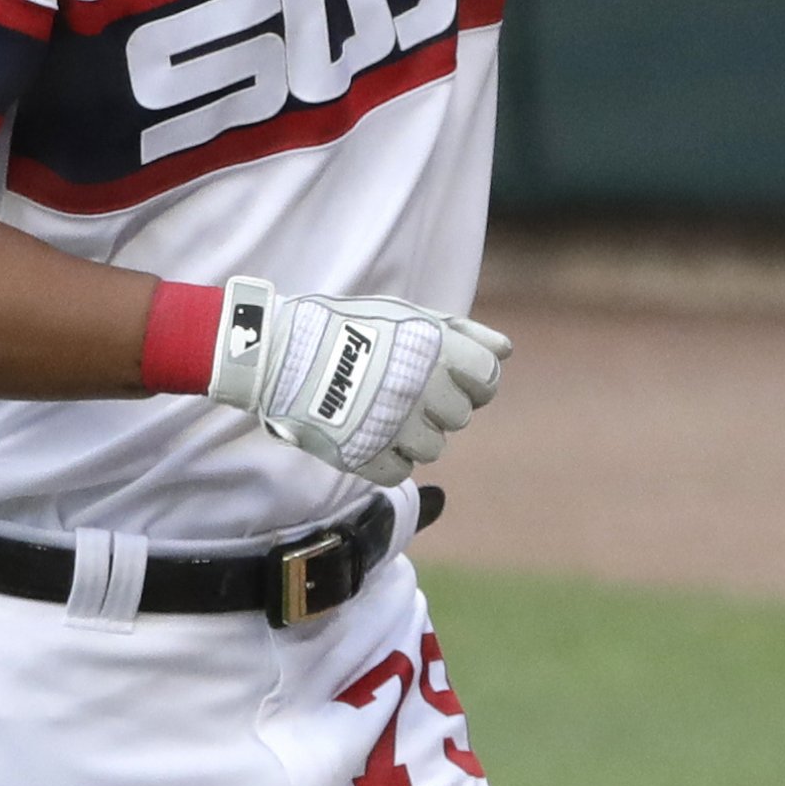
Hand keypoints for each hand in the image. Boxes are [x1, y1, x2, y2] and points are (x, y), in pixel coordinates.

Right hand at [206, 276, 510, 485]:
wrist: (280, 352)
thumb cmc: (347, 327)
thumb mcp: (406, 313)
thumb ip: (462, 332)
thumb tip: (505, 351)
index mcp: (434, 350)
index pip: (487, 379)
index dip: (473, 379)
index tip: (448, 375)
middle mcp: (422, 389)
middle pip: (460, 416)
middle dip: (438, 405)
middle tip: (402, 389)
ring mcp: (395, 426)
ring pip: (433, 449)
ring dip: (413, 434)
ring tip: (381, 411)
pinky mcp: (366, 456)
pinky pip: (400, 471)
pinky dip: (388, 459)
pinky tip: (368, 434)